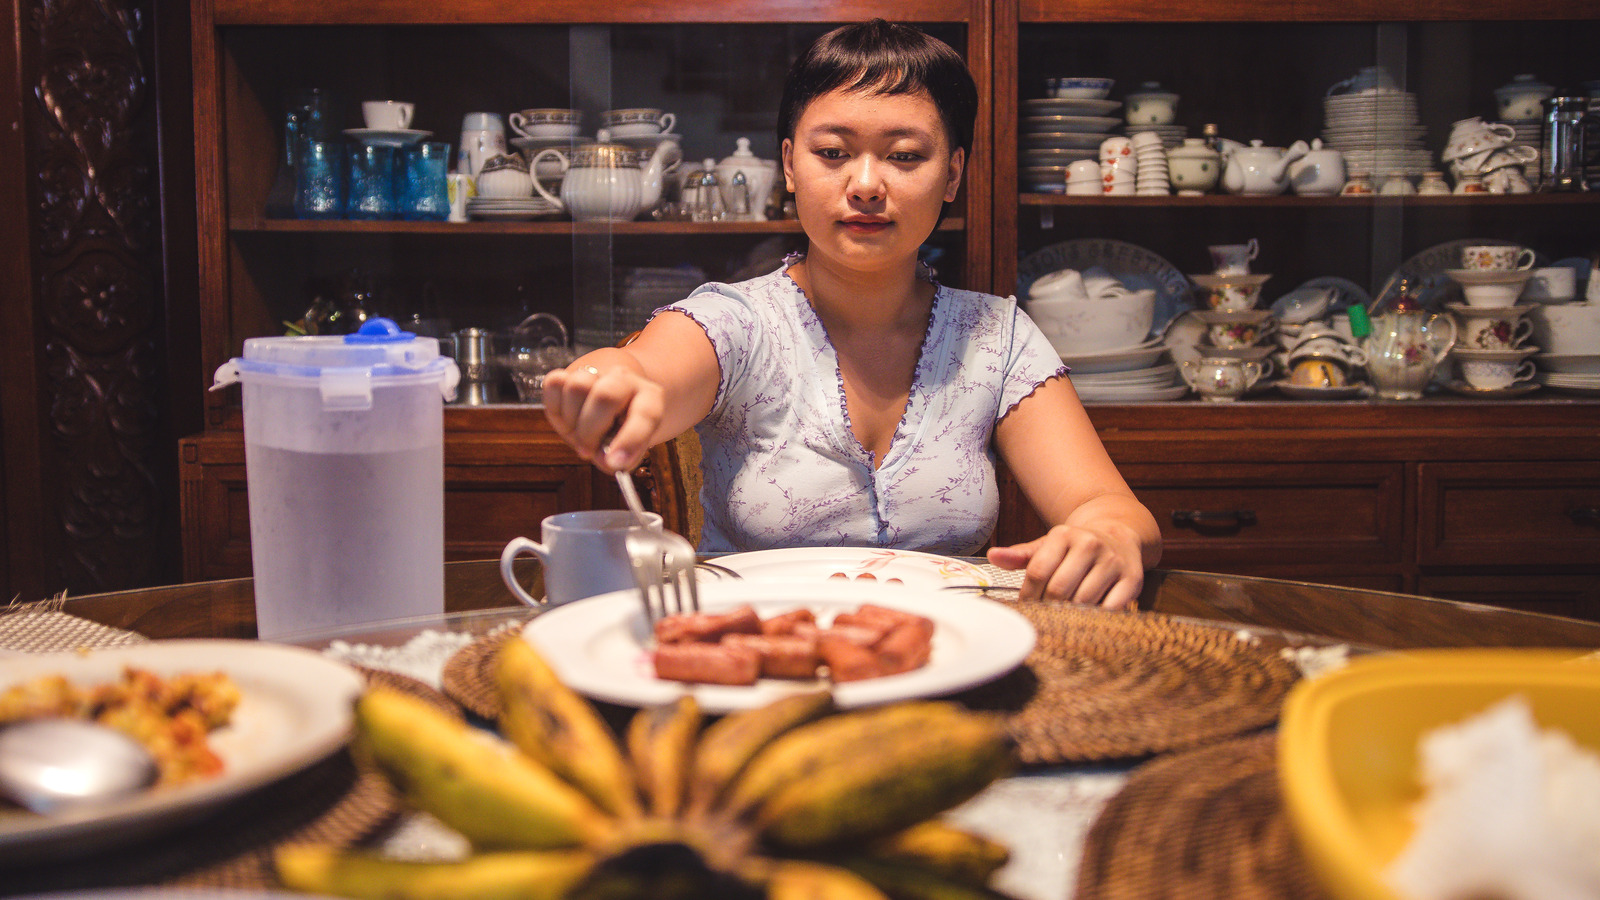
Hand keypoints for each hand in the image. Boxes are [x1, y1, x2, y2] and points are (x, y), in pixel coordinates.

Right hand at [541, 359, 663, 472]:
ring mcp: (597, 373)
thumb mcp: (629, 449)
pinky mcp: (570, 373)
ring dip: (572, 419)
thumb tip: (608, 462)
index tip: (614, 463)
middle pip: (605, 395)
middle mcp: (625, 380)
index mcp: (650, 397)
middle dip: (591, 430)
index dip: (630, 440)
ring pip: (577, 386)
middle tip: (587, 450)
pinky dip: (556, 406)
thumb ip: (621, 459)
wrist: (610, 405)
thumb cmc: (621, 432)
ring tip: (579, 433)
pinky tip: (568, 418)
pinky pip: (555, 383)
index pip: (645, 414)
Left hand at [986, 521, 1145, 608]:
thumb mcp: (1049, 546)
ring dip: (1071, 615)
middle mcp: (1090, 544)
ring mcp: (1113, 561)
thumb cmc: (1077, 547)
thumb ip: (1022, 555)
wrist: (1120, 535)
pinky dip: (1097, 618)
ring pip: (1083, 600)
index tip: (1027, 608)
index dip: (1029, 596)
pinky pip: (1110, 608)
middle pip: (1059, 589)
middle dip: (1048, 607)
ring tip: (1065, 619)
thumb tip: (993, 555)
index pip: (1038, 571)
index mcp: (1064, 535)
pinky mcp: (1132, 578)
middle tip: (1045, 617)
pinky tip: (1089, 617)